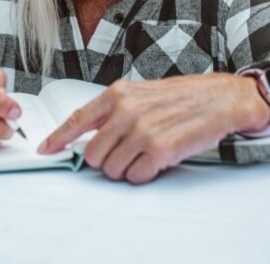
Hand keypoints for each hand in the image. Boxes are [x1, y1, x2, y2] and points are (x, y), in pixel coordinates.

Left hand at [37, 74, 269, 183]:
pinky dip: (145, 174)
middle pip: (92, 154)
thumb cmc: (185, 97)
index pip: (77, 119)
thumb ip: (115, 111)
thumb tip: (89, 134)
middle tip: (127, 152)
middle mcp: (126, 111)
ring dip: (127, 168)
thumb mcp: (142, 93)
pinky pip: (135, 176)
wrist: (222, 98)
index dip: (58, 138)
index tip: (46, 149)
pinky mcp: (160, 149)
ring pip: (111, 169)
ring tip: (146, 153)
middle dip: (106, 160)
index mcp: (118, 94)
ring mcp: (142, 130)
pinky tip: (158, 160)